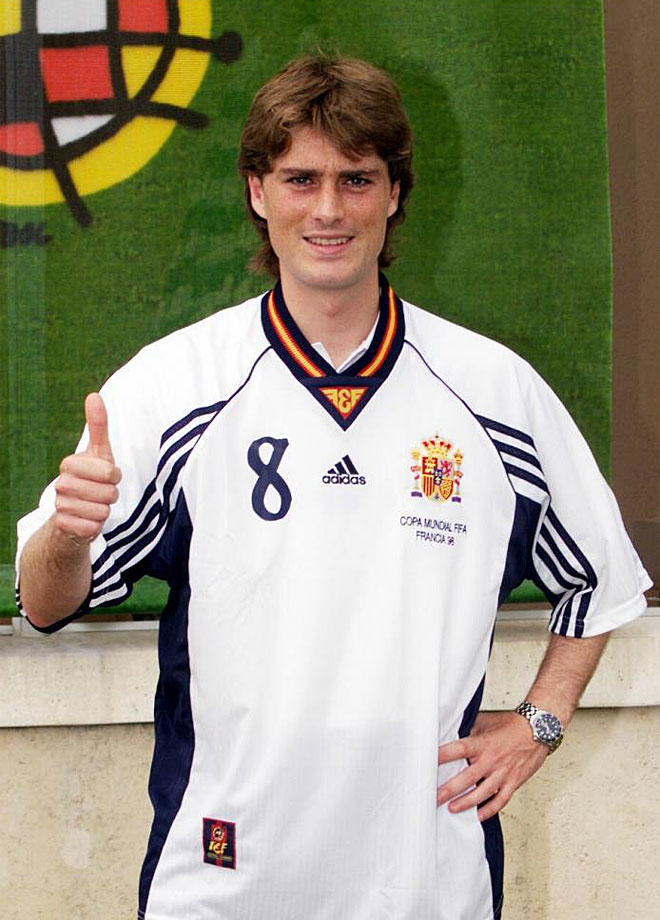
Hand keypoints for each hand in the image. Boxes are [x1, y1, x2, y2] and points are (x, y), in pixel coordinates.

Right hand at [54, 393, 121, 544]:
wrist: (72, 513)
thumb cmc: (90, 479)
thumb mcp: (98, 452)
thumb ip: (98, 426)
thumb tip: (94, 395)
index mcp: (69, 463)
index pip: (109, 471)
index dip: (114, 476)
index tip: (106, 476)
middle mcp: (61, 484)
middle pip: (109, 493)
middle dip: (111, 495)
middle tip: (101, 493)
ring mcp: (60, 505)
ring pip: (102, 511)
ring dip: (104, 511)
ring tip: (94, 506)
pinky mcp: (63, 526)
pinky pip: (94, 527)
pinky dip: (96, 526)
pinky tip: (87, 520)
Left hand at [436, 711, 549, 821]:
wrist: (539, 729)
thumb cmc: (512, 725)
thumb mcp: (486, 722)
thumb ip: (469, 731)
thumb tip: (451, 734)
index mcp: (482, 744)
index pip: (457, 750)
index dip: (441, 756)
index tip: (426, 762)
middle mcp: (491, 760)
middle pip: (466, 778)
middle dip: (448, 790)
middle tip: (434, 798)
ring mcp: (503, 773)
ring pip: (482, 793)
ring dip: (465, 803)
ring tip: (451, 809)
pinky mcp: (514, 782)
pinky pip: (500, 800)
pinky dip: (489, 810)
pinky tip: (478, 816)